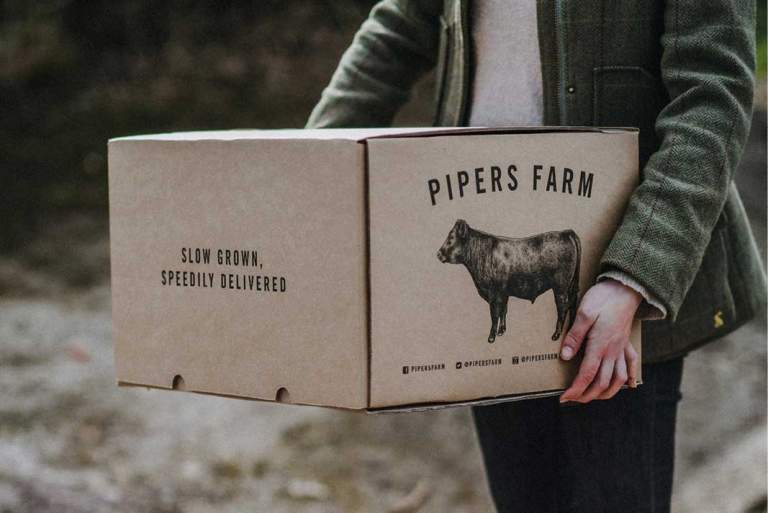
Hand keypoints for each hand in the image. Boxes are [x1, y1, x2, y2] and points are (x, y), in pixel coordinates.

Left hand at [559, 279, 640, 402]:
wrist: (625, 288)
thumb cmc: (603, 298)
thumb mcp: (584, 313)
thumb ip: (575, 336)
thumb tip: (566, 357)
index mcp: (600, 345)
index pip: (587, 374)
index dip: (576, 389)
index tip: (564, 398)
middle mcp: (613, 351)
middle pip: (603, 382)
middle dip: (587, 395)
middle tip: (573, 400)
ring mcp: (622, 348)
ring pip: (619, 379)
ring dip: (607, 392)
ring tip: (593, 397)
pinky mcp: (627, 342)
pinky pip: (632, 364)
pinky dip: (630, 378)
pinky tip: (628, 385)